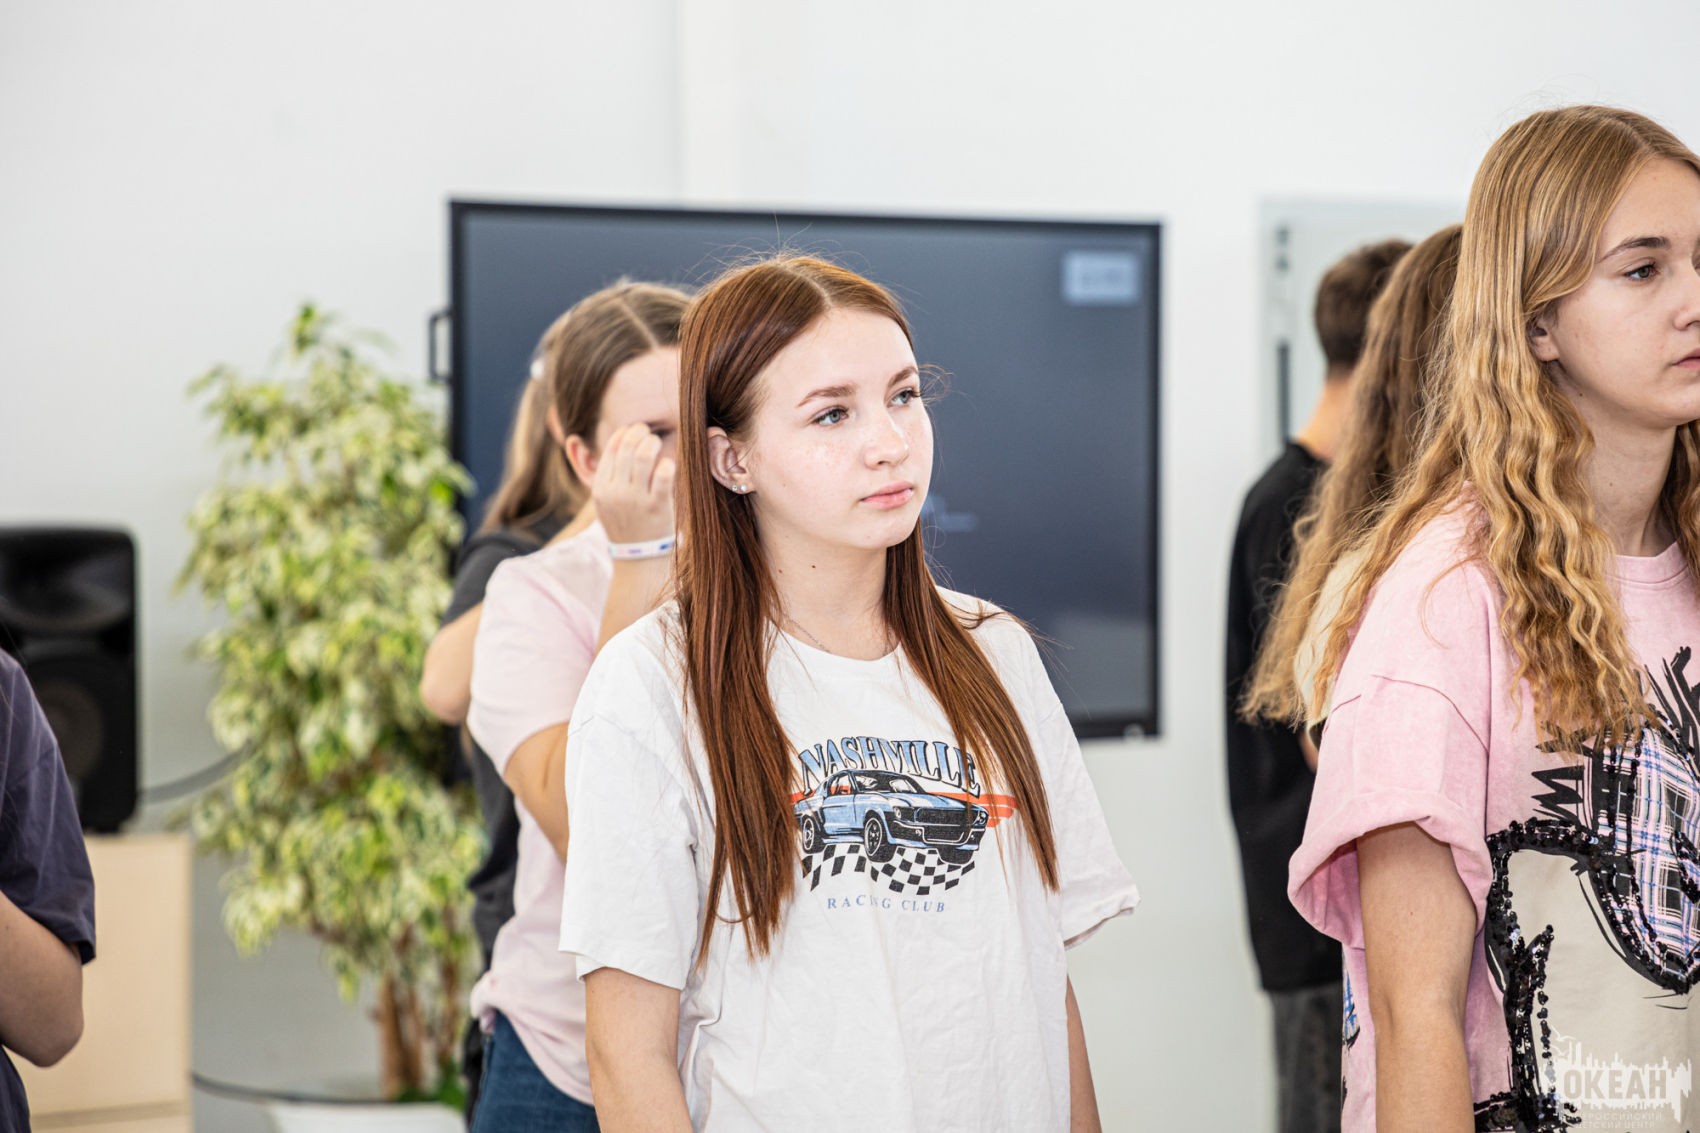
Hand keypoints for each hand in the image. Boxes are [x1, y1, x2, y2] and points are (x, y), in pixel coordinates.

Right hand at [593, 423, 675, 544]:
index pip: (611, 450)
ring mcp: (636, 499)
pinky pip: (664, 474)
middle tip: (648, 432)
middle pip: (628, 449)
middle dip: (639, 433)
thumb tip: (623, 440)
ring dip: (652, 443)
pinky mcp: (657, 507)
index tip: (633, 429)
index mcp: (601, 488)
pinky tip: (668, 464)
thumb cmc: (625, 523)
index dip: (624, 434)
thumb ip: (610, 474)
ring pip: (644, 456)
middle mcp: (616, 492)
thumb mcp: (606, 501)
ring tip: (657, 443)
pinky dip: (667, 463)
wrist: (638, 557)